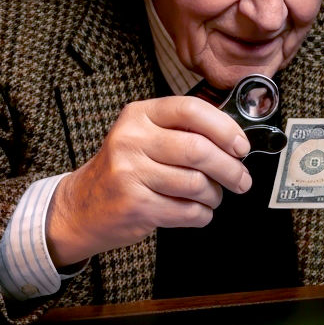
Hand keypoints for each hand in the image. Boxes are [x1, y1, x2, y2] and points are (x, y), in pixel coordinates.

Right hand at [46, 96, 251, 265]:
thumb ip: (182, 131)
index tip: (241, 146)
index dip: (225, 129)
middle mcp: (131, 139)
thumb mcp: (144, 136)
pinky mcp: (135, 205)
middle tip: (241, 179)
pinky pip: (187, 211)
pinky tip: (197, 211)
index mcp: (139, 115)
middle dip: (230, 169)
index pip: (191, 110)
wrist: (82, 206)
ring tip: (213, 196)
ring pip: (196, 184)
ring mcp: (130, 173)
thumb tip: (234, 139)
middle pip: (198, 150)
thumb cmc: (125, 169)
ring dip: (215, 195)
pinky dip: (201, 214)